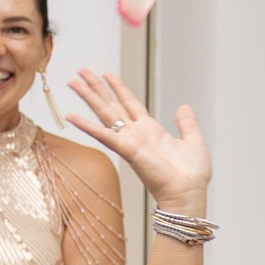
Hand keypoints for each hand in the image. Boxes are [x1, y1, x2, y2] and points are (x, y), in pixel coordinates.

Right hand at [66, 70, 207, 213]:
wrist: (189, 193)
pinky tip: (71, 116)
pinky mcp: (126, 150)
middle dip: (96, 88)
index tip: (106, 74)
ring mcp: (129, 141)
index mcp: (151, 130)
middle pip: (111, 105)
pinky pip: (103, 135)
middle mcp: (136, 134)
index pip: (130, 103)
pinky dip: (86, 126)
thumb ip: (187, 123)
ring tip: (73, 82)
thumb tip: (184, 106)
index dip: (118, 87)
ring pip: (104, 113)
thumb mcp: (192, 140)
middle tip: (81, 71)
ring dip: (88, 97)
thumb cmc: (192, 175)